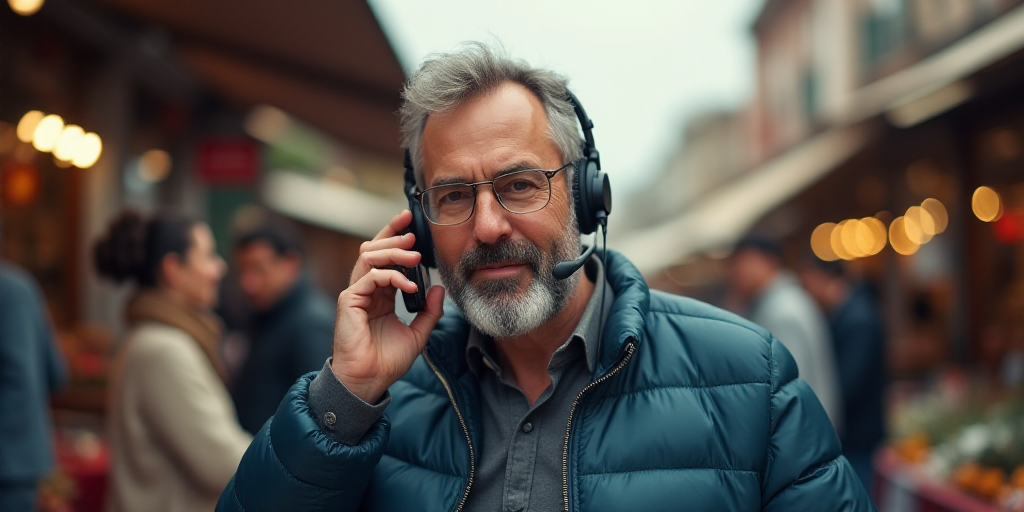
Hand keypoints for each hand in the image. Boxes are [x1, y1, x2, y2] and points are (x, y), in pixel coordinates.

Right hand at [330, 210, 444, 403]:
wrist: (369, 381)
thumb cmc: (388, 361)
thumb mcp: (418, 333)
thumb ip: (429, 311)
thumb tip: (438, 288)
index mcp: (380, 294)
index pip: (385, 257)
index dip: (396, 238)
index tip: (412, 225)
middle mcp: (366, 289)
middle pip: (373, 249)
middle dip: (393, 235)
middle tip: (413, 232)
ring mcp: (355, 294)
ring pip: (369, 257)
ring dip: (394, 252)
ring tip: (415, 256)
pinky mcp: (349, 301)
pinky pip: (371, 277)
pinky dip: (392, 277)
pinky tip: (410, 286)